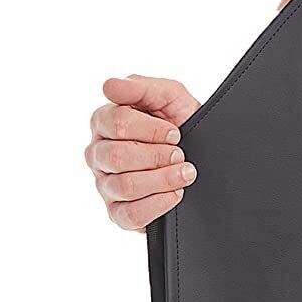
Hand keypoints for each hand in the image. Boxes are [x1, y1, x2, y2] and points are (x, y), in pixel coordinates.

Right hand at [87, 75, 199, 229]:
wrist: (203, 154)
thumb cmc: (179, 122)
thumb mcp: (168, 96)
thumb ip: (139, 86)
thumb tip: (109, 86)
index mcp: (103, 122)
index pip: (116, 123)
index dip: (151, 129)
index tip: (176, 132)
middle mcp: (98, 154)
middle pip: (116, 156)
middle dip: (157, 155)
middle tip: (180, 154)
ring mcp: (105, 185)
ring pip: (125, 186)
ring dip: (162, 179)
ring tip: (184, 173)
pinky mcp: (117, 213)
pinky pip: (130, 215)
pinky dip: (158, 204)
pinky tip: (175, 194)